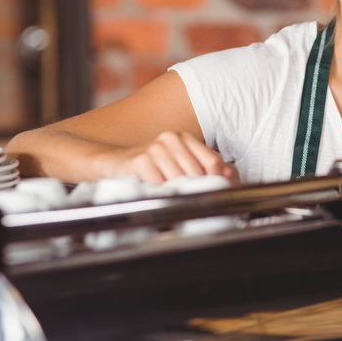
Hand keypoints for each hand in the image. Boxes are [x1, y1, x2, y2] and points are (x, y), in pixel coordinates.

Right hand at [94, 131, 239, 184]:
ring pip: (181, 181)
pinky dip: (161, 194)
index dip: (217, 181)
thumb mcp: (177, 165)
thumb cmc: (149, 167)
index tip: (215, 194)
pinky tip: (157, 193)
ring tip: (171, 197)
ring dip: (177, 194)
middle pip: (198, 174)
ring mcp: (155, 148)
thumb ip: (204, 168)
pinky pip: (161, 186)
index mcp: (184, 138)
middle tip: (191, 202)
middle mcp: (170, 139)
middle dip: (197, 191)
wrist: (112, 164)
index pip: (213, 162)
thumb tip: (229, 175)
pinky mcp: (140, 161)